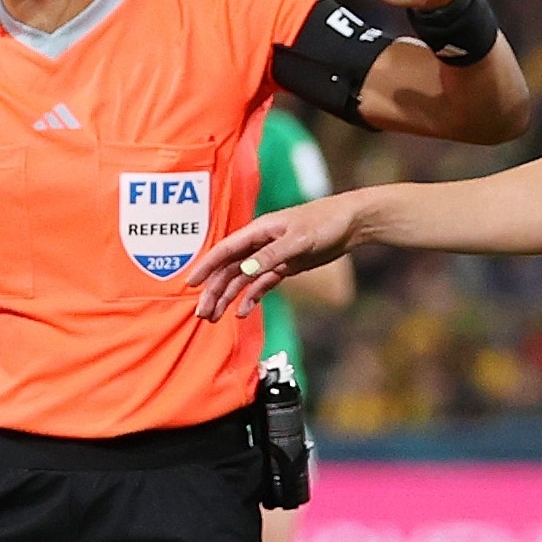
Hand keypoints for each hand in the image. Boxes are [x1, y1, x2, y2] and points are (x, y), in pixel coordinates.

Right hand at [185, 193, 363, 321]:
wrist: (351, 223)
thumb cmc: (325, 222)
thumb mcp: (299, 239)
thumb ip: (272, 256)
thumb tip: (245, 270)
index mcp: (259, 231)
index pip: (225, 250)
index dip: (206, 266)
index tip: (191, 284)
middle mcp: (260, 244)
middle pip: (229, 269)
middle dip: (213, 291)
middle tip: (202, 314)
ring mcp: (271, 256)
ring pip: (242, 279)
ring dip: (228, 297)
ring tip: (214, 318)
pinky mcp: (284, 266)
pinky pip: (261, 284)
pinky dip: (251, 297)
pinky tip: (242, 312)